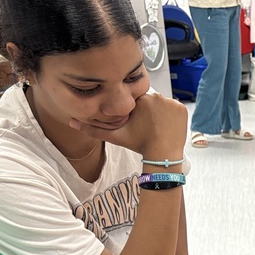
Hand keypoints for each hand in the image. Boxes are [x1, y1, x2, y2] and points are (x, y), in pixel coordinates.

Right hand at [69, 90, 185, 159]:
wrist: (162, 156)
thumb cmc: (139, 145)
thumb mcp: (115, 136)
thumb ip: (94, 129)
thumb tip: (72, 123)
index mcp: (138, 100)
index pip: (137, 100)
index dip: (138, 111)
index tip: (139, 121)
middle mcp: (156, 97)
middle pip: (151, 101)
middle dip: (149, 111)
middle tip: (149, 126)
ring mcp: (171, 102)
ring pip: (163, 104)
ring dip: (161, 113)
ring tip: (158, 126)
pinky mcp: (182, 108)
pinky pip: (175, 107)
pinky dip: (172, 115)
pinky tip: (168, 126)